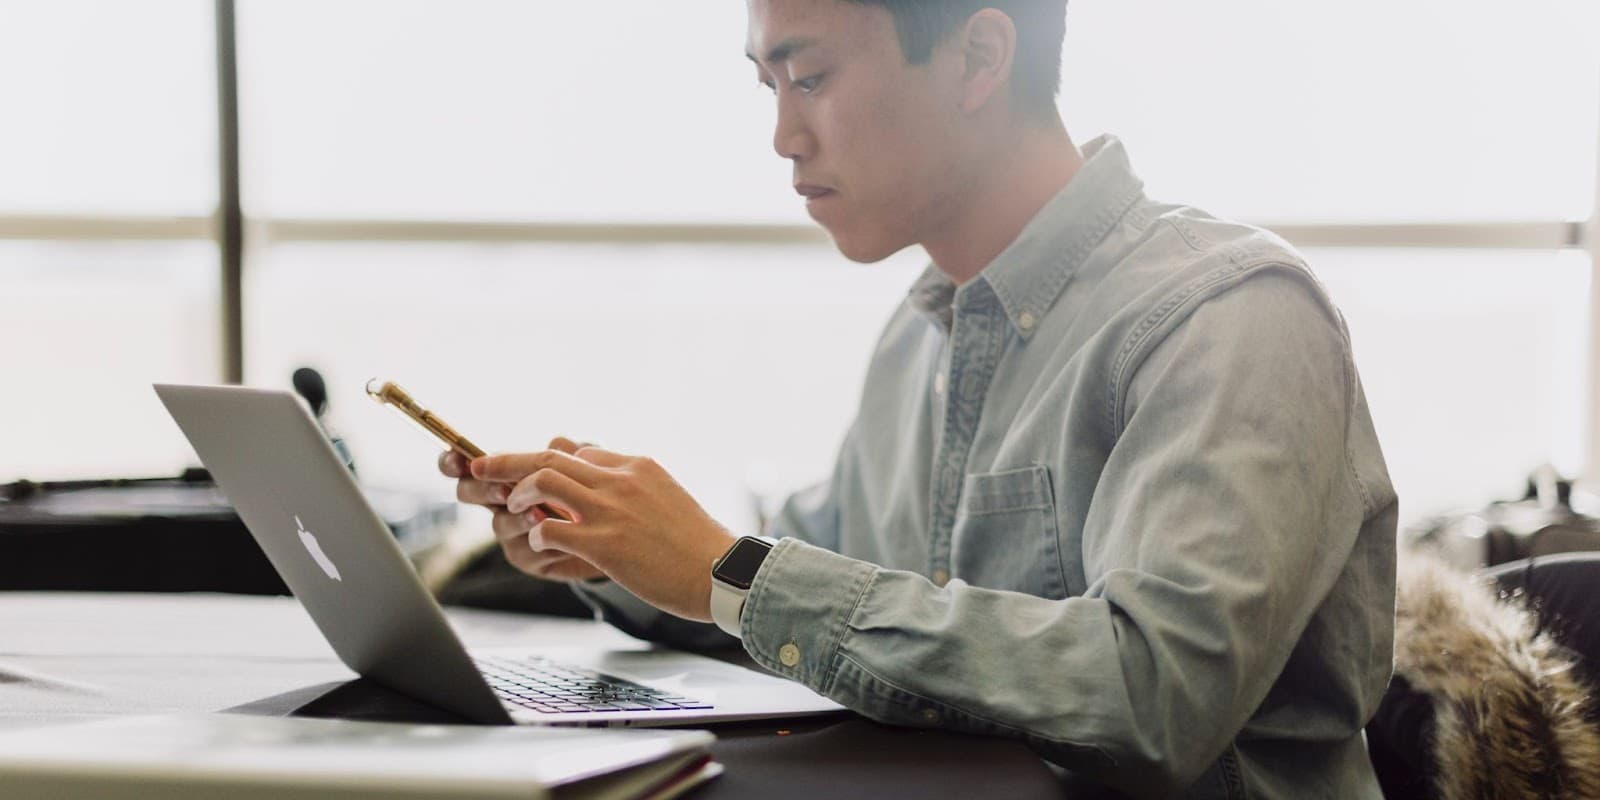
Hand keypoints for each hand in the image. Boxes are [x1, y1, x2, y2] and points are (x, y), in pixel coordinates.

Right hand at [440, 437, 604, 582]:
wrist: (615, 536)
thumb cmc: (597, 494)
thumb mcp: (589, 467)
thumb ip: (572, 453)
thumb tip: (557, 442)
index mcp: (508, 473)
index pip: (469, 464)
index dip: (453, 460)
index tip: (456, 458)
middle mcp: (503, 501)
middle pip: (469, 492)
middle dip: (482, 489)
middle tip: (504, 490)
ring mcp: (512, 530)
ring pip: (499, 523)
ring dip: (517, 518)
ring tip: (539, 514)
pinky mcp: (528, 557)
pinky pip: (523, 550)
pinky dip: (541, 541)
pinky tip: (560, 537)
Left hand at [474, 447, 736, 620]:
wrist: (720, 573)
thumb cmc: (697, 545)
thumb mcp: (667, 497)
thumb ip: (633, 486)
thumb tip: (605, 482)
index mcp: (637, 466)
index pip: (581, 451)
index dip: (549, 462)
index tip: (530, 474)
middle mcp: (621, 480)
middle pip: (551, 456)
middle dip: (507, 459)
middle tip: (480, 465)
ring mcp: (611, 510)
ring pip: (544, 482)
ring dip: (519, 494)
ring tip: (513, 509)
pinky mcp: (605, 544)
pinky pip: (552, 528)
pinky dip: (537, 534)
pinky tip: (541, 544)